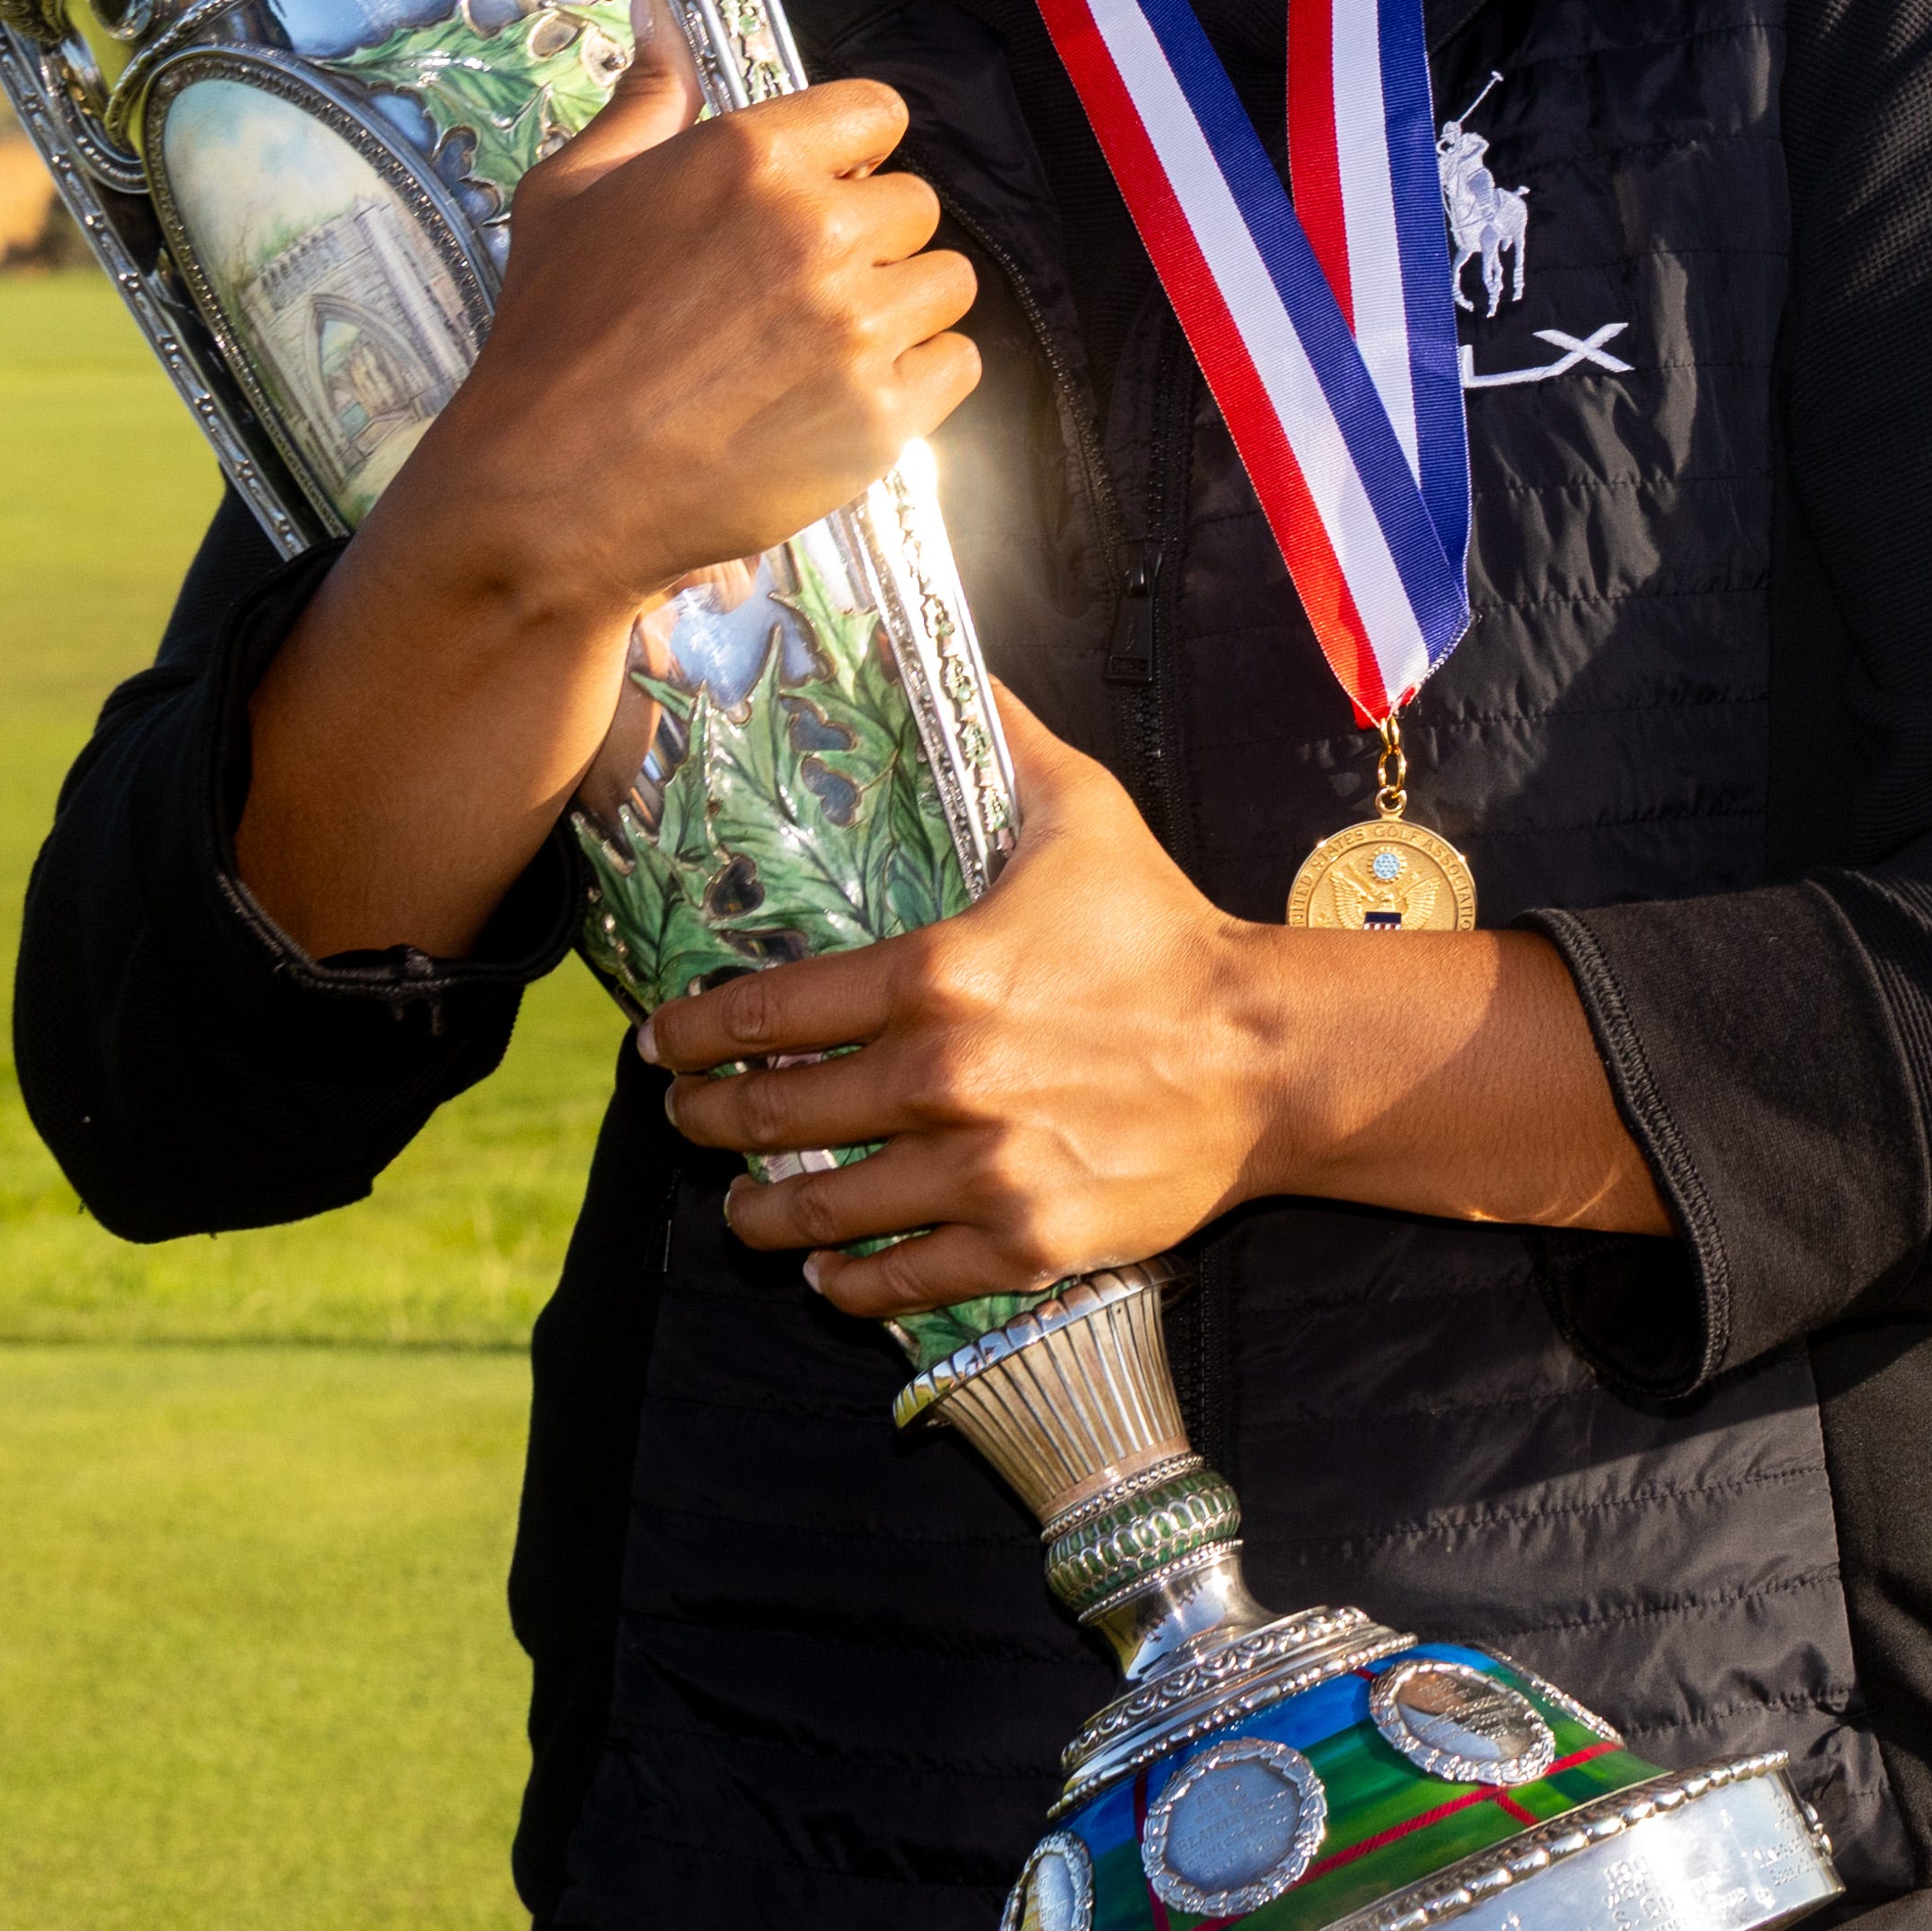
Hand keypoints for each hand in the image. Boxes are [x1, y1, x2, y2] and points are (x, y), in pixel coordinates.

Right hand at [356, 38, 978, 643]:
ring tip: (822, 345)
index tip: (824, 189)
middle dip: (870, 238)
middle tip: (797, 290)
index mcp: (749, 157)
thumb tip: (660, 16)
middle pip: (914, 203)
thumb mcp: (571, 194)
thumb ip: (643, 101)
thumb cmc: (551, 338)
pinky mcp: (882, 418)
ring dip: (899, 308)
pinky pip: (957, 367)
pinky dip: (916, 381)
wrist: (548, 489)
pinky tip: (843, 396)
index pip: (876, 112)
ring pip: (945, 284)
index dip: (854, 152)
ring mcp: (855, 327)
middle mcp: (815, 230)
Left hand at [659, 694, 1287, 1318]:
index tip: (663, 1045)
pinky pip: (906, 1280)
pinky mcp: (1027, 1240)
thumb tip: (934, 647)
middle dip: (710, 1119)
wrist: (1268, 1054)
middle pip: (778, 1115)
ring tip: (743, 1208)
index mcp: (937, 974)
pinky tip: (831, 1273)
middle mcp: (944, 1078)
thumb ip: (999, 736)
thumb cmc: (1166, 930)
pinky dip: (855, 1284)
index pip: (767, 1012)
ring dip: (765, 1215)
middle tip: (687, 1118)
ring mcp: (983, 1170)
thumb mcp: (1082, 812)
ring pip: (825, 1211)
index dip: (695, 1034)